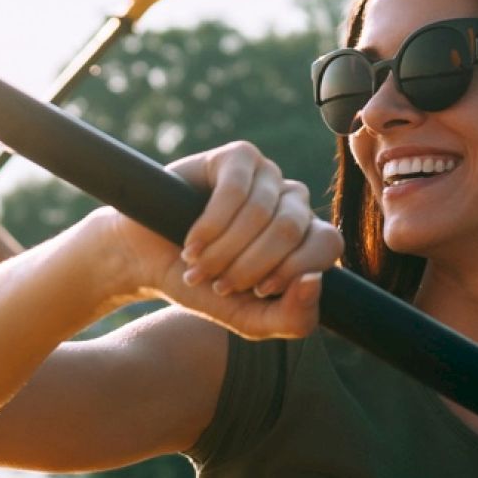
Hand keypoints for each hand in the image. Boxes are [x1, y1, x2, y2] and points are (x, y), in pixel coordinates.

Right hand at [99, 141, 343, 340]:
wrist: (149, 262)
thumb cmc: (205, 288)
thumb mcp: (252, 320)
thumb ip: (294, 318)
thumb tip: (313, 280)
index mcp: (307, 237)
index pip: (327, 244)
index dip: (291, 271)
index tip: (255, 292)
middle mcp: (293, 201)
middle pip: (291, 229)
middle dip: (248, 266)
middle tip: (217, 284)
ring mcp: (268, 175)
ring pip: (262, 212)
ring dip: (222, 250)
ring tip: (197, 265)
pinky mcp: (237, 157)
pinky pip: (235, 190)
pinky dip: (209, 226)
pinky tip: (191, 242)